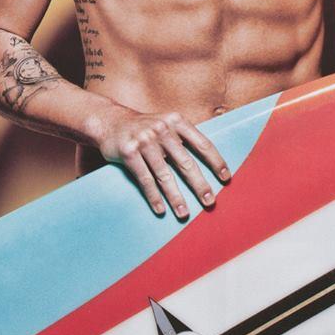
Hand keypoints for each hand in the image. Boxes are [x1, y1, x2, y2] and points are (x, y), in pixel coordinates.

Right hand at [94, 106, 230, 218]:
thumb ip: (183, 137)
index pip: (202, 143)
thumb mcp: (165, 123)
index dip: (215, 161)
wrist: (109, 120)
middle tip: (210, 202)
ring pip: (164, 175)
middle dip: (199, 184)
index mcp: (176, 121)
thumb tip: (209, 161)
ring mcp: (144, 140)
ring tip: (184, 213)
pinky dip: (154, 196)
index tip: (226, 178)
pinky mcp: (129, 152)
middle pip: (185, 162)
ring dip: (176, 197)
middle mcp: (162, 129)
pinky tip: (161, 209)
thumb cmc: (144, 127)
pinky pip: (144, 179)